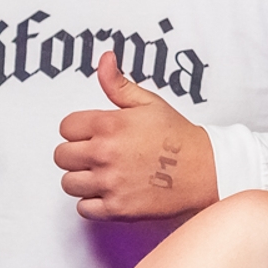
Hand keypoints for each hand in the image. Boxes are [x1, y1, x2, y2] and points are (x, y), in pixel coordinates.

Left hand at [55, 53, 217, 219]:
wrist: (205, 170)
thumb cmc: (178, 137)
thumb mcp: (149, 103)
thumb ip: (118, 84)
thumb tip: (104, 60)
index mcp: (108, 125)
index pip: (66, 128)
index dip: (78, 130)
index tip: (91, 135)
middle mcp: (104, 154)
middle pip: (62, 156)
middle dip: (76, 154)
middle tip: (96, 155)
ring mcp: (109, 183)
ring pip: (69, 183)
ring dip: (82, 179)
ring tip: (102, 174)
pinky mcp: (117, 208)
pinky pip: (83, 208)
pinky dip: (92, 203)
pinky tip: (109, 192)